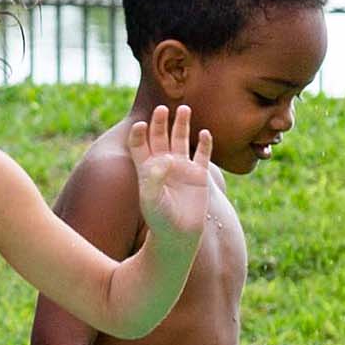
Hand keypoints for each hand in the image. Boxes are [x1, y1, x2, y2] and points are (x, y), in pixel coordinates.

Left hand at [126, 102, 216, 247]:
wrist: (178, 235)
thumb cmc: (159, 219)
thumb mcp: (152, 199)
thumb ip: (154, 178)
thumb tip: (165, 159)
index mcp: (147, 169)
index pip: (139, 144)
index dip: (139, 133)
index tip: (141, 125)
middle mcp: (164, 165)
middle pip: (160, 136)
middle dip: (160, 122)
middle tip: (162, 108)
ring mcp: (182, 168)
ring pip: (181, 140)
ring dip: (182, 124)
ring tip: (184, 108)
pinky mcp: (199, 175)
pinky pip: (202, 154)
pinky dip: (204, 143)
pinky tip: (204, 133)